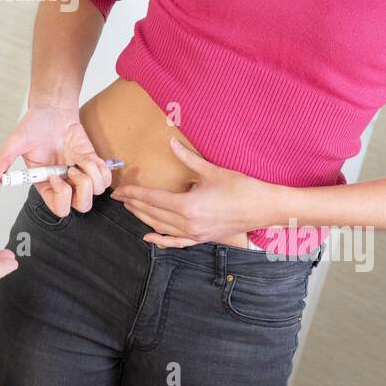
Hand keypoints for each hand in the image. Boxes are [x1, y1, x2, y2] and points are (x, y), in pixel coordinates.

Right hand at [0, 103, 111, 216]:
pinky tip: (89, 157)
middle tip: (72, 170)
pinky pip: (106, 177)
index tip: (55, 176)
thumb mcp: (15, 142)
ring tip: (80, 160)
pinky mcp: (92, 163)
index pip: (59, 208)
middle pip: (81, 206)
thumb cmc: (33, 125)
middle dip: (81, 190)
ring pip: (96, 192)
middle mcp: (64, 183)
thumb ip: (3, 161)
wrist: (52, 109)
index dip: (61, 196)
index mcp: (45, 184)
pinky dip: (101, 168)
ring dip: (92, 176)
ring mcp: (80, 174)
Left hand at [110, 137, 275, 246]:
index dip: (134, 193)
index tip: (120, 189)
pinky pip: (177, 242)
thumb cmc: (241, 188)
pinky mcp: (202, 238)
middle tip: (120, 197)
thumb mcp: (211, 170)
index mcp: (187, 206)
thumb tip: (171, 143)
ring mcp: (195, 234)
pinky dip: (161, 239)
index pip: (152, 199)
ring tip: (130, 209)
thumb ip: (187, 158)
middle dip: (134, 204)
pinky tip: (149, 237)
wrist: (265, 208)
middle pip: (153, 213)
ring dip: (144, 218)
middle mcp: (188, 223)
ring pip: (161, 227)